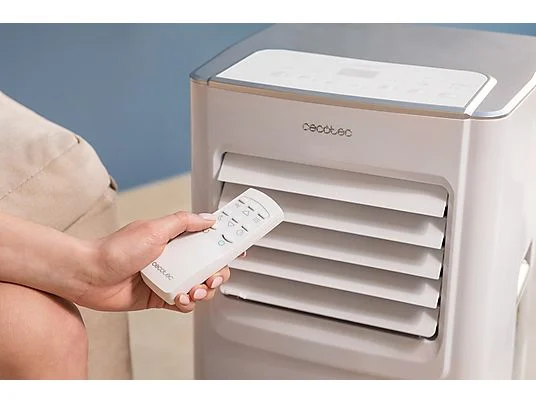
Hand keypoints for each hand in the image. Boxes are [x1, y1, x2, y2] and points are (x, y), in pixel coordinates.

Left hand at [75, 212, 239, 312]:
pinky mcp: (160, 297)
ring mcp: (168, 278)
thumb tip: (208, 218)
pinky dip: (187, 303)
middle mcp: (174, 258)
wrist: (90, 276)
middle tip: (214, 275)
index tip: (237, 247)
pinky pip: (183, 303)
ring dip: (203, 290)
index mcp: (175, 239)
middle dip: (217, 272)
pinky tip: (182, 299)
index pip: (206, 239)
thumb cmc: (115, 250)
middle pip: (208, 266)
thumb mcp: (155, 228)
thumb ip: (184, 222)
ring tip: (196, 289)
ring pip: (199, 286)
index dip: (223, 243)